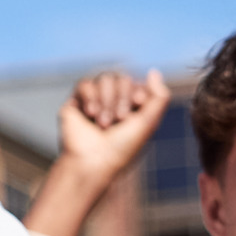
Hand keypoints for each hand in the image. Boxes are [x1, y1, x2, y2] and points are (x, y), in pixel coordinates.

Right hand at [57, 68, 171, 187]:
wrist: (93, 163)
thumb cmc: (123, 148)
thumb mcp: (149, 122)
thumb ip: (160, 97)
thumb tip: (153, 72)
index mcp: (131, 108)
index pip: (137, 83)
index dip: (137, 91)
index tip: (137, 105)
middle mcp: (112, 103)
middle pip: (121, 78)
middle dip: (121, 97)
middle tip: (119, 119)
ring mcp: (93, 102)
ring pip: (104, 78)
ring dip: (106, 100)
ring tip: (103, 123)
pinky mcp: (75, 104)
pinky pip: (84, 84)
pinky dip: (90, 96)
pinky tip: (90, 114)